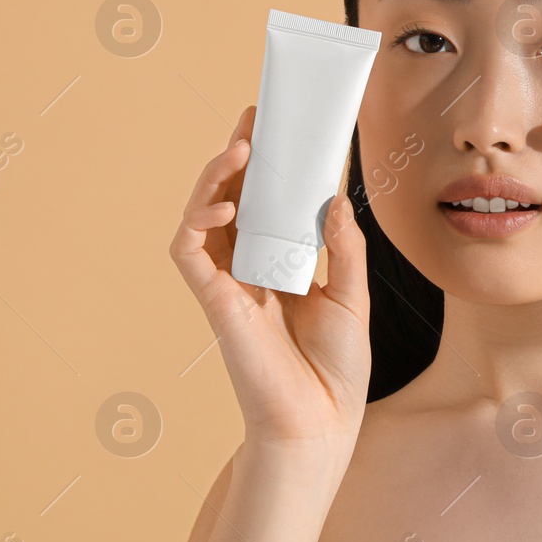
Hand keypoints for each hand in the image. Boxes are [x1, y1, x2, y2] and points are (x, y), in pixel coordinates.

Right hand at [168, 105, 370, 460]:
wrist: (320, 422)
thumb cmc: (335, 369)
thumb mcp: (352, 296)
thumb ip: (343, 247)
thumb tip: (334, 198)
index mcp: (280, 263)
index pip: (266, 202)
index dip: (266, 165)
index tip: (276, 126)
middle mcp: (248, 268)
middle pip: (231, 199)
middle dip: (237, 155)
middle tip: (252, 119)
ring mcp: (227, 283)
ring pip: (202, 216)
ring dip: (214, 178)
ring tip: (238, 150)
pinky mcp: (214, 302)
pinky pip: (189, 252)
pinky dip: (198, 220)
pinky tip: (225, 202)